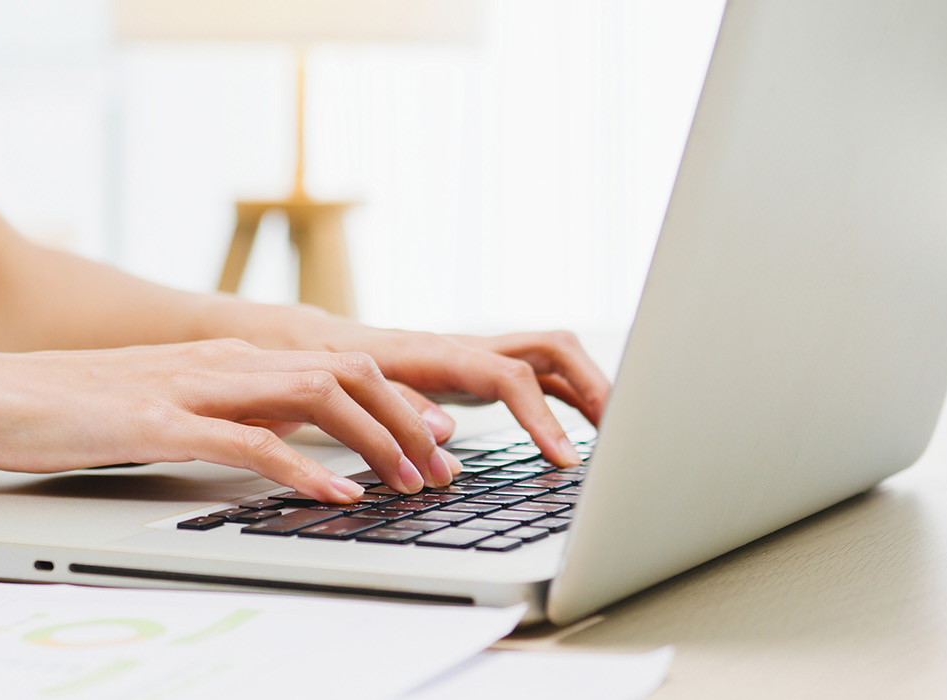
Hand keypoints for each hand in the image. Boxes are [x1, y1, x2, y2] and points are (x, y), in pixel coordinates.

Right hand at [0, 339, 455, 501]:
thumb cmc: (73, 409)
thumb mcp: (171, 407)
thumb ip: (229, 416)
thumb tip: (286, 446)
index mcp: (231, 359)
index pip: (341, 368)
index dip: (400, 403)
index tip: (441, 440)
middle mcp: (225, 363)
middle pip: (348, 374)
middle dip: (408, 421)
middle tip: (444, 469)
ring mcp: (194, 389)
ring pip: (317, 395)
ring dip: (375, 441)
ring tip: (406, 483)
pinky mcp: (160, 422)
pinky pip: (251, 441)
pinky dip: (304, 469)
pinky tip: (333, 496)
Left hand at [316, 328, 611, 467]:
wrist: (326, 344)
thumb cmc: (338, 366)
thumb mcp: (357, 389)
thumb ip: (401, 407)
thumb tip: (443, 434)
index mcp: (443, 353)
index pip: (511, 377)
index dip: (543, 417)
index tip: (565, 459)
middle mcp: (472, 348)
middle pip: (553, 350)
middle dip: (593, 386)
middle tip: (619, 434)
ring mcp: (483, 356)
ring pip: (556, 358)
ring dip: (592, 389)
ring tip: (619, 433)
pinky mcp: (485, 370)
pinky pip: (542, 377)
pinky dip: (571, 398)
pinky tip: (586, 429)